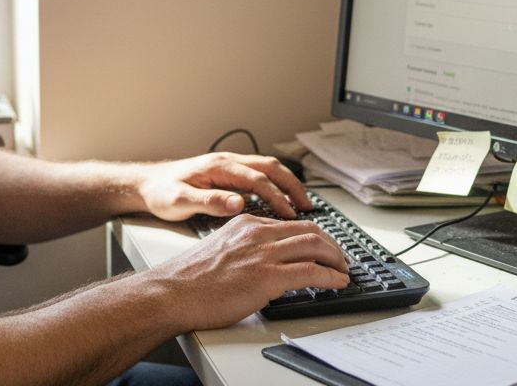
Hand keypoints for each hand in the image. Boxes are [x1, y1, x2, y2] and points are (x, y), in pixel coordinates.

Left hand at [135, 152, 311, 220]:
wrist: (145, 184)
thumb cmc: (160, 193)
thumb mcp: (179, 202)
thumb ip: (209, 202)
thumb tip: (238, 204)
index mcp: (218, 167)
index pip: (258, 180)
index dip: (277, 197)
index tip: (291, 214)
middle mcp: (226, 162)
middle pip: (270, 167)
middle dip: (292, 186)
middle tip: (307, 206)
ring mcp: (228, 166)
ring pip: (267, 168)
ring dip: (286, 183)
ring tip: (301, 203)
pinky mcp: (226, 173)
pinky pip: (258, 174)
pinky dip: (275, 184)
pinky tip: (279, 200)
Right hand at [152, 214, 350, 330]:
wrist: (173, 293)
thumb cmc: (189, 280)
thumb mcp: (220, 250)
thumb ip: (243, 249)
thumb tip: (260, 264)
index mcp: (245, 223)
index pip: (289, 224)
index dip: (312, 236)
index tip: (321, 246)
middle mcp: (257, 232)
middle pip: (309, 230)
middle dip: (331, 244)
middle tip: (340, 258)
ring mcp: (264, 253)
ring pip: (315, 246)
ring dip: (336, 259)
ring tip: (343, 270)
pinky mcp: (268, 276)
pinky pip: (312, 272)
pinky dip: (331, 276)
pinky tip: (338, 283)